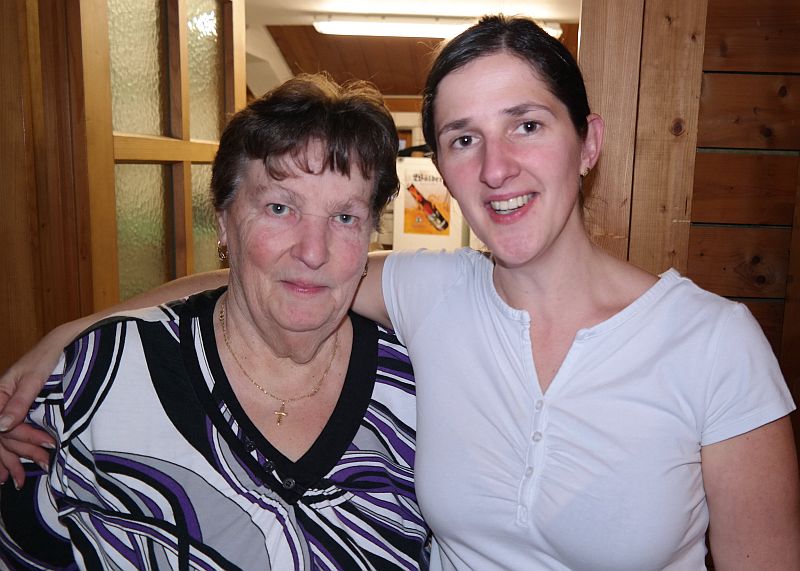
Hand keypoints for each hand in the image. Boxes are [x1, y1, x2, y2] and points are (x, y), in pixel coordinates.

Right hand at [0, 324, 71, 485]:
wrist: (62, 343)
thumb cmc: (49, 356)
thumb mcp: (35, 377)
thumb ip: (20, 401)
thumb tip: (1, 426)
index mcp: (0, 393)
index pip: (3, 426)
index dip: (22, 438)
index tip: (47, 445)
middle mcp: (1, 403)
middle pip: (3, 436)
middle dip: (21, 453)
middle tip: (45, 463)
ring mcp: (9, 409)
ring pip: (5, 441)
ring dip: (13, 461)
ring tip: (19, 482)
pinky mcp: (20, 412)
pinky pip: (10, 437)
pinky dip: (10, 455)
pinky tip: (8, 473)